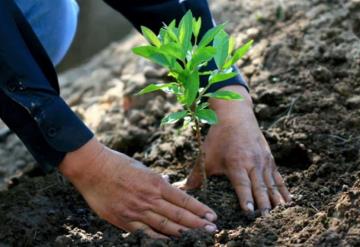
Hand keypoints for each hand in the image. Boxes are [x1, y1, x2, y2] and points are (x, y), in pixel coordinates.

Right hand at [59, 138, 217, 237]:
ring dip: (184, 233)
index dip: (199, 209)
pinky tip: (171, 243)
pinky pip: (145, 234)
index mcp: (155, 183)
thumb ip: (157, 180)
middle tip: (213, 230)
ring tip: (199, 237)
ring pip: (166, 226)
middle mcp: (149, 198)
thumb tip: (170, 184)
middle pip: (179, 214)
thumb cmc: (118, 164)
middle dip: (198, 223)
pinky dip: (159, 239)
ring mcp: (137, 211)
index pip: (183, 199)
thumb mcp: (143, 167)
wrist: (93, 168)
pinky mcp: (124, 220)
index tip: (212, 215)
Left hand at [176, 86, 290, 214]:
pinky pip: (278, 177)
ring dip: (276, 199)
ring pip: (271, 183)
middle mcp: (252, 163)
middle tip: (266, 218)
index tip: (250, 212)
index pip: (242, 184)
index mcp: (236, 163)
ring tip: (281, 214)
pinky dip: (283, 189)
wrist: (236, 115)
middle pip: (260, 187)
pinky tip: (288, 201)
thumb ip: (196, 176)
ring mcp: (263, 161)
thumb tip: (181, 190)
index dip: (246, 198)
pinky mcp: (269, 159)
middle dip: (264, 203)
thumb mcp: (206, 155)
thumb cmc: (219, 137)